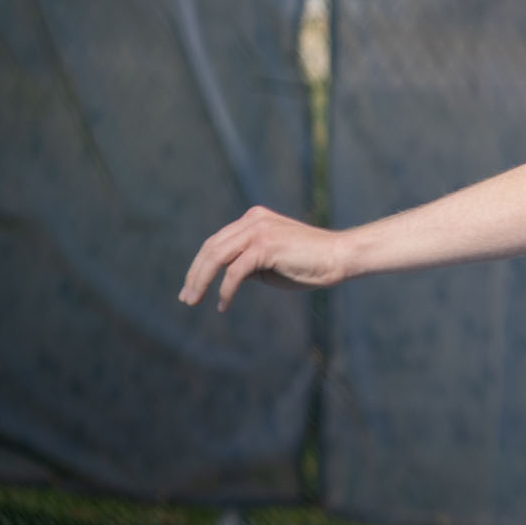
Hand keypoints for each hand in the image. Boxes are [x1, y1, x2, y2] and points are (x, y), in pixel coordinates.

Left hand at [179, 205, 346, 312]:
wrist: (339, 257)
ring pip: (217, 257)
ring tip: (194, 301)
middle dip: (195, 275)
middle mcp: (253, 221)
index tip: (191, 287)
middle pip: (211, 248)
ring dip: (201, 282)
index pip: (216, 242)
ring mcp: (259, 231)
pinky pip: (235, 272)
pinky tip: (223, 305)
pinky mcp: (265, 246)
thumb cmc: (309, 263)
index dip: (199, 266)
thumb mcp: (270, 261)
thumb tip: (224, 278)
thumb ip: (247, 263)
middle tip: (186, 298)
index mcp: (253, 219)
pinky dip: (225, 290)